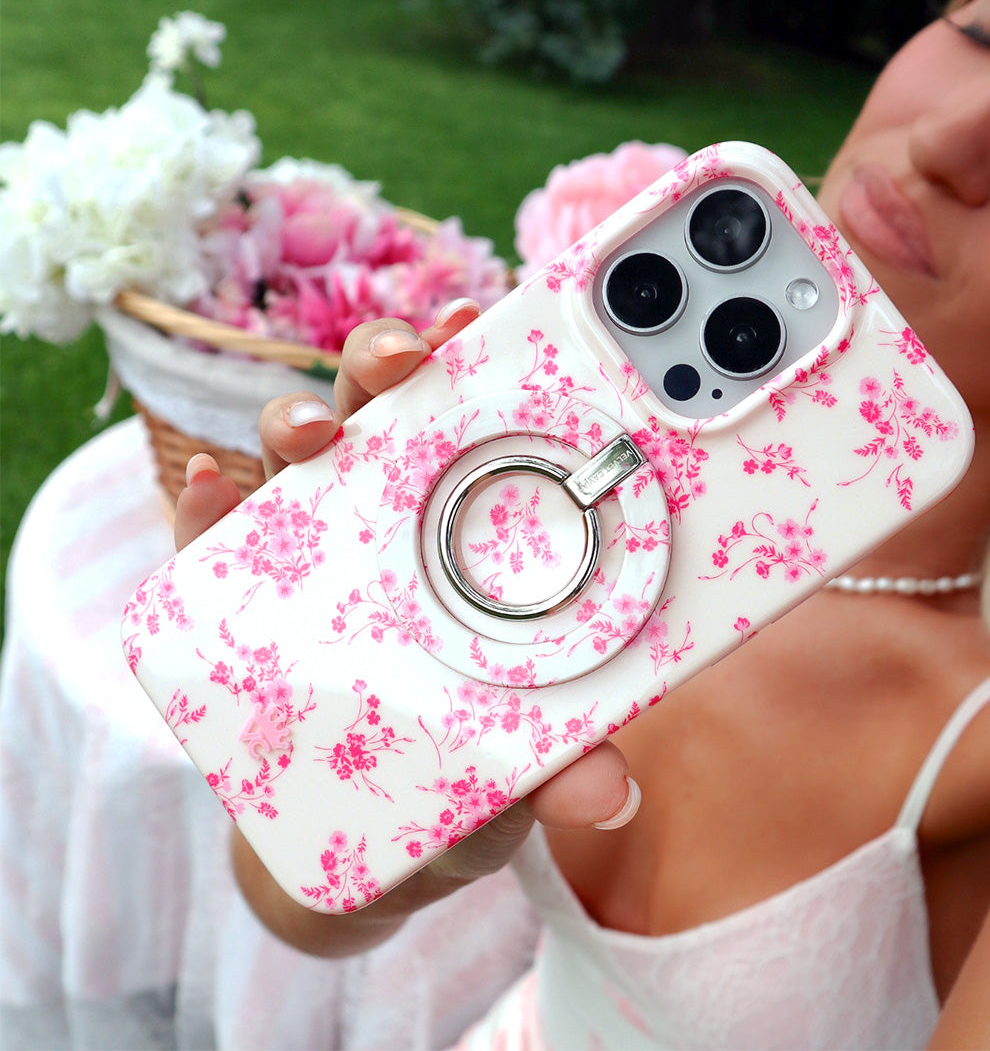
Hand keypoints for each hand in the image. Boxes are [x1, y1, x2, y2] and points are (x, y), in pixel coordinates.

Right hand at [172, 299, 636, 956]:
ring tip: (307, 435)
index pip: (458, 428)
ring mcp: (306, 559)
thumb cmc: (462, 775)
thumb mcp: (512, 770)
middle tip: (407, 363)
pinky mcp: (237, 604)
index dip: (464, 367)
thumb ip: (553, 769)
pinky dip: (204, 509)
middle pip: (373, 415)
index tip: (478, 324)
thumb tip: (606, 796)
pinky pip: (210, 546)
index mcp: (455, 532)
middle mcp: (379, 524)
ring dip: (294, 423)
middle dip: (381, 367)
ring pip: (291, 462)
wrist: (375, 845)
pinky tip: (209, 488)